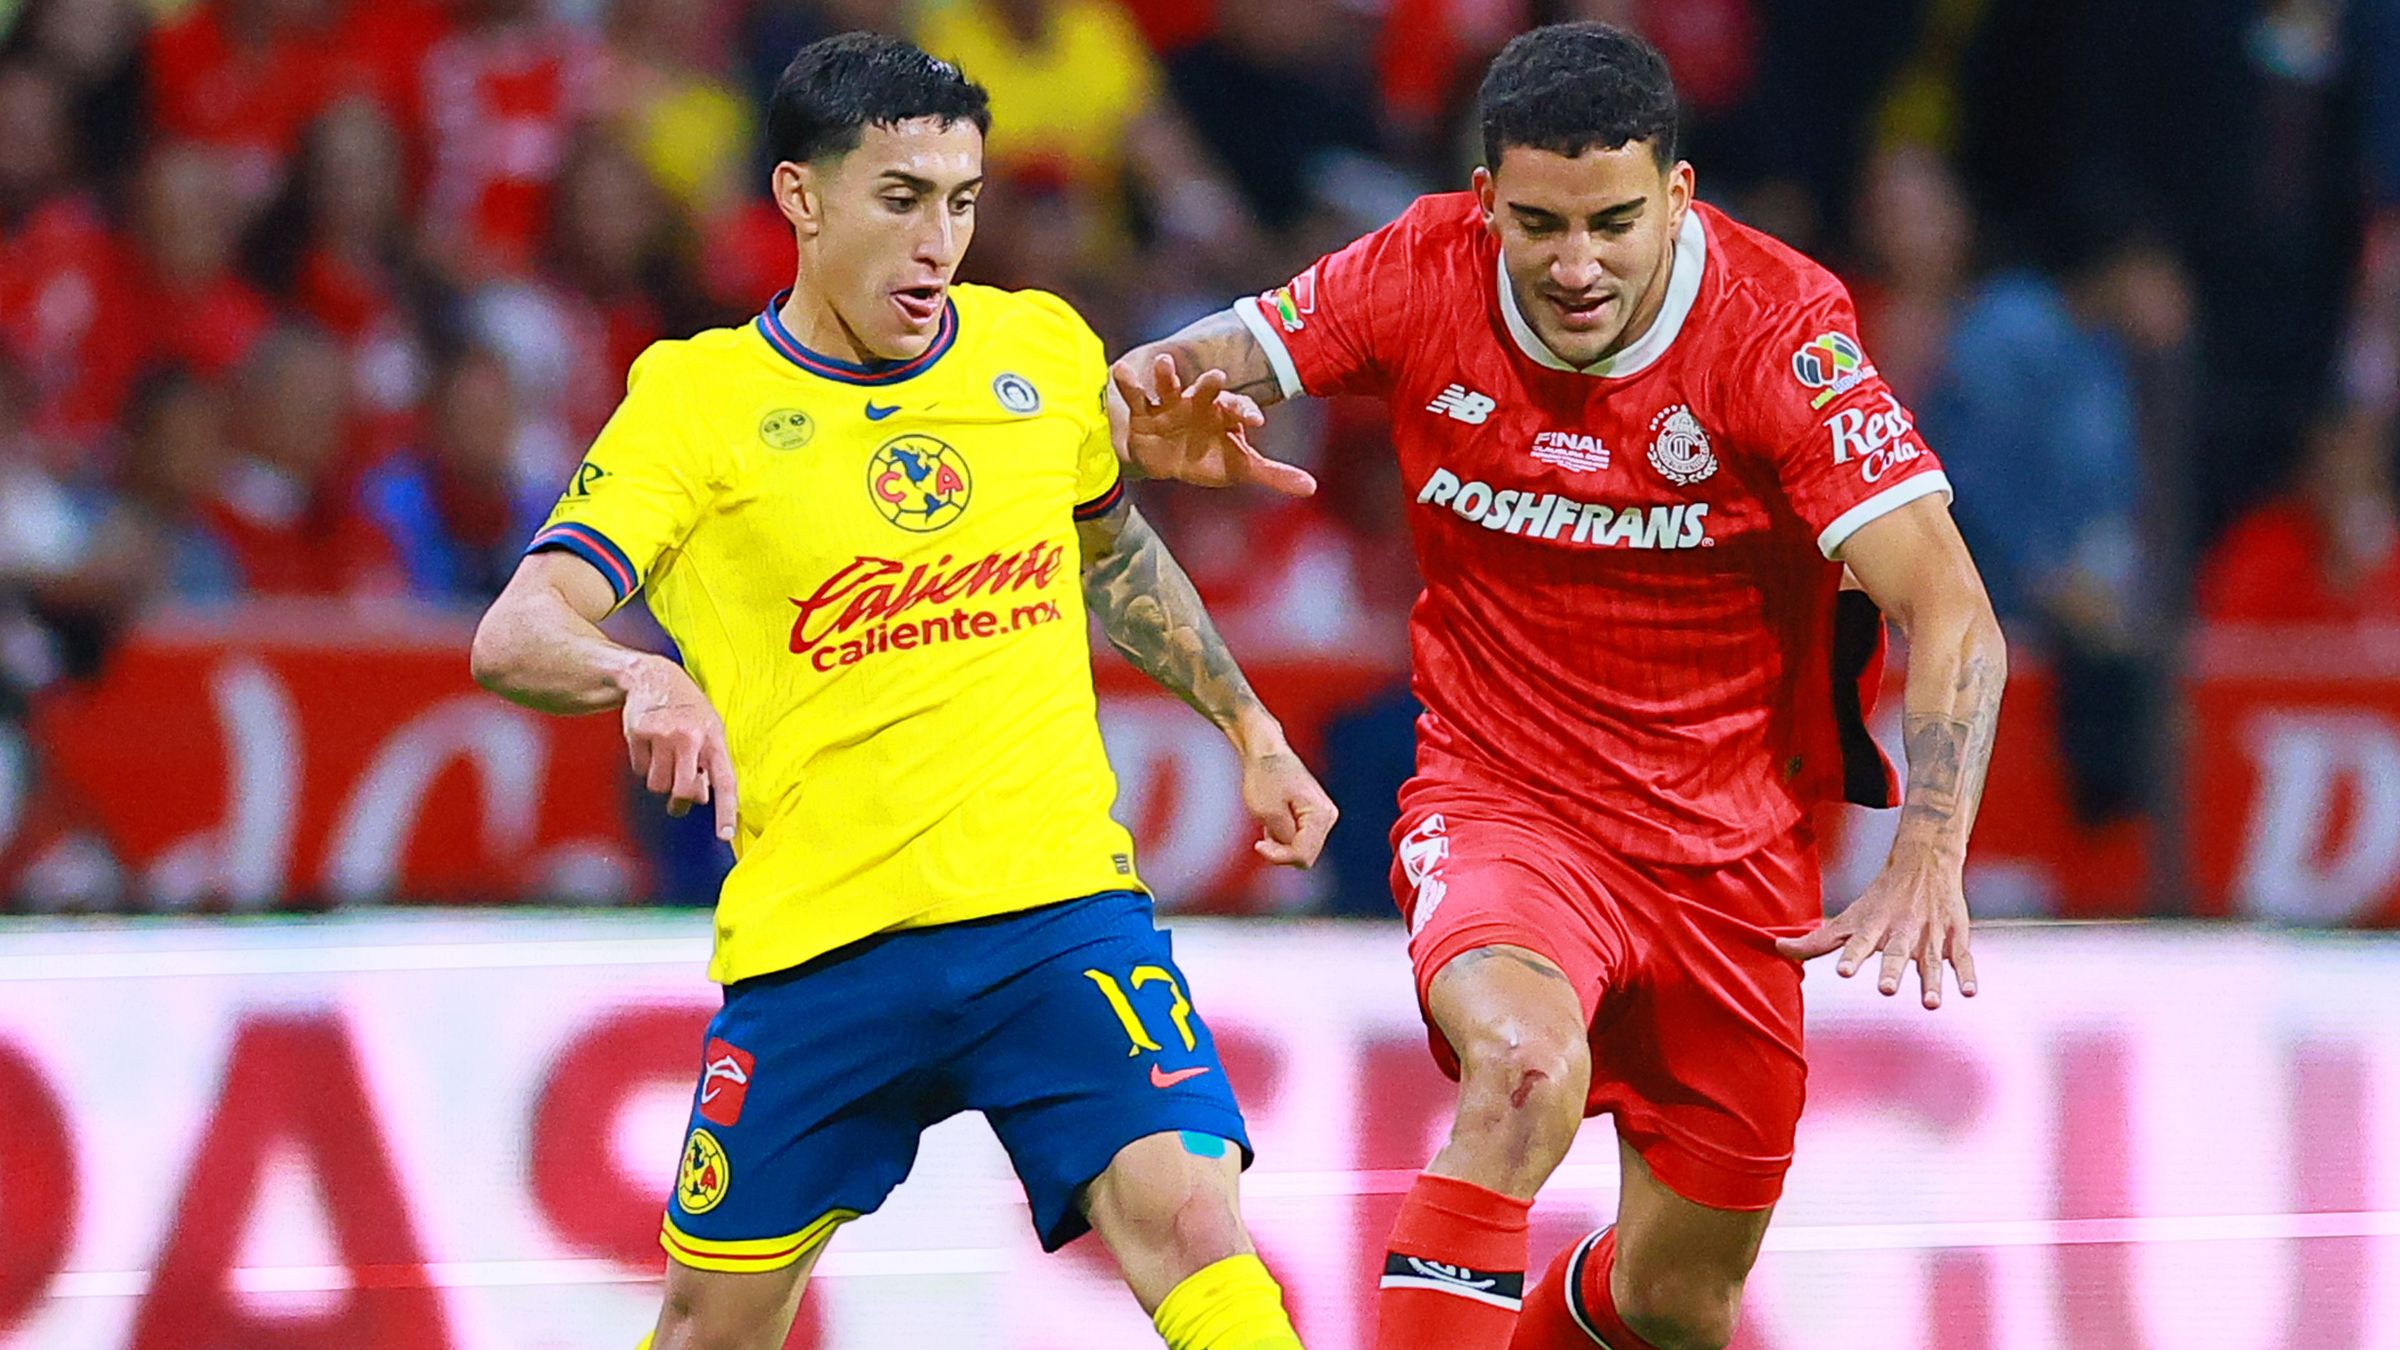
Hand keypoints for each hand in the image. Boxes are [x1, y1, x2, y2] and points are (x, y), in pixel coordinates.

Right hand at [620, 656, 738, 841]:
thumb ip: (710, 763)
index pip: (724, 780)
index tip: (725, 834)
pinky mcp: (637, 732)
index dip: (725, 810)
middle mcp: (690, 735)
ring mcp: (662, 733)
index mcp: (714, 737)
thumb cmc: (688, 708)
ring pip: (658, 785)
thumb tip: (702, 798)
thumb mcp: (709, 729)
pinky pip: (639, 770)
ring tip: (665, 759)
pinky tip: (649, 746)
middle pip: (683, 791)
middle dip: (680, 802)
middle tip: (678, 804)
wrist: (653, 676)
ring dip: (660, 781)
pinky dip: (643, 766)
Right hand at [1111, 352, 1313, 496]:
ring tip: (1164, 362)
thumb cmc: (1206, 456)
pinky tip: (1119, 369)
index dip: (1246, 412)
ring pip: (1168, 386)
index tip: (1256, 419)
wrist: (1165, 458)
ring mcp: (1169, 405)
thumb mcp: (1239, 466)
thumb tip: (1312, 487)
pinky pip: (1135, 395)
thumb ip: (1273, 474)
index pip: (1238, 409)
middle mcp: (1196, 403)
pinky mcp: (1142, 411)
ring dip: (1166, 375)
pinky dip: (1128, 382)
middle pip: (1205, 391)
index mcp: (1222, 413)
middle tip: (1217, 377)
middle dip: (1209, 385)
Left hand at [1235, 729, 1336, 867]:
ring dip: (1280, 842)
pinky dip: (1282, 835)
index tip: (1258, 844)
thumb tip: (1294, 855)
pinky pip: (1298, 839)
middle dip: (1281, 850)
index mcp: (1321, 815)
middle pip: (1305, 855)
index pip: (1303, 856)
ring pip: (1301, 848)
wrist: (1265, 750)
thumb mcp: (1267, 812)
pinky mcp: (1313, 816)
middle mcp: (1328, 817)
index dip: (1278, 856)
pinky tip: (1273, 818)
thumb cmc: (1264, 775)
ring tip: (1268, 820)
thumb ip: (1283, 839)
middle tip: (1262, 834)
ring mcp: (1322, 816)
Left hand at [1776, 847, 1976, 1007]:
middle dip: (1892, 970)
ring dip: (1932, 982)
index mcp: (1874, 926)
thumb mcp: (1848, 917)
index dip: (1851, 957)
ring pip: (1931, 960)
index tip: (1844, 972)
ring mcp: (1929, 933)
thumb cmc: (1879, 898)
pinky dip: (1967, 974)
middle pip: (1896, 952)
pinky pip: (1963, 957)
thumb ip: (1816, 940)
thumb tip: (1776, 947)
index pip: (1859, 943)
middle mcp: (1901, 930)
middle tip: (1885, 989)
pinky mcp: (1955, 935)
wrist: (1925, 861)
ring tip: (1931, 1004)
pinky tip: (1969, 992)